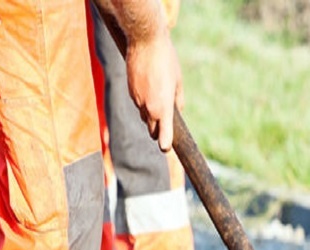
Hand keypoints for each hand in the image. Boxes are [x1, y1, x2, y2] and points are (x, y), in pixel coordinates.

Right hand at [125, 27, 182, 151]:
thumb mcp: (178, 81)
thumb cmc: (166, 60)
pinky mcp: (130, 92)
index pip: (163, 137)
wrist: (144, 41)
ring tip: (159, 99)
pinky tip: (150, 88)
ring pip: (144, 117)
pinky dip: (144, 102)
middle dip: (157, 131)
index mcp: (163, 108)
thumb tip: (178, 111)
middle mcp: (149, 108)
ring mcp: (137, 101)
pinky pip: (138, 104)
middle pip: (151, 131)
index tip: (166, 148)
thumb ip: (178, 100)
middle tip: (165, 127)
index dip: (165, 145)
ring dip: (151, 115)